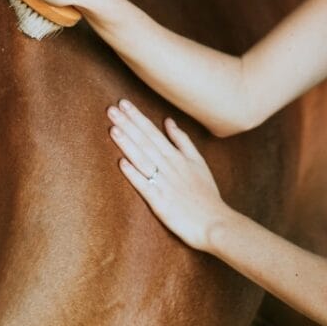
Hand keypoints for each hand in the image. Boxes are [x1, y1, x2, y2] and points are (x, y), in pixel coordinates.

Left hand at [107, 99, 231, 251]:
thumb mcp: (198, 161)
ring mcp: (164, 183)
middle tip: (111, 108)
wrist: (215, 222)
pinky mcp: (160, 202)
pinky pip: (144, 185)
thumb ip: (183, 141)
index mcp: (177, 156)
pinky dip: (133, 174)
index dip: (137, 117)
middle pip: (146, 141)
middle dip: (128, 124)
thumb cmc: (206, 194)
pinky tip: (121, 163)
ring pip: (143, 159)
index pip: (153, 132)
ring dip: (127, 143)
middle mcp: (169, 166)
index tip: (123, 103)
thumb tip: (169, 121)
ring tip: (113, 128)